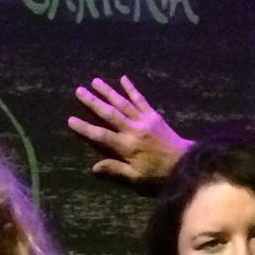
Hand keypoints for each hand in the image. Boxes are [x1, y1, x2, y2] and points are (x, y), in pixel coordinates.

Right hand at [67, 75, 189, 182]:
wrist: (184, 162)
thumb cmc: (157, 172)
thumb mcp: (135, 176)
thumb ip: (115, 169)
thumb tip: (94, 168)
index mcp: (126, 146)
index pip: (101, 135)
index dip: (85, 128)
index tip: (71, 119)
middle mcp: (133, 129)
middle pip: (109, 113)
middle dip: (93, 102)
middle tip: (79, 91)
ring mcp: (143, 119)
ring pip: (122, 102)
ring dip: (108, 91)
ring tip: (95, 81)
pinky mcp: (153, 114)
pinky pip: (140, 99)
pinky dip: (131, 88)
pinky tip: (123, 78)